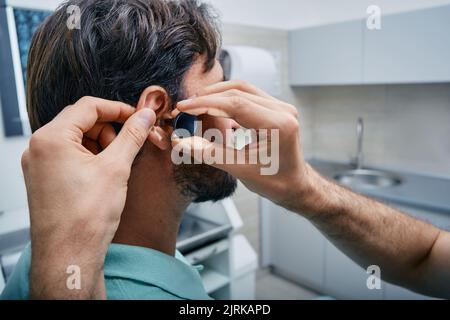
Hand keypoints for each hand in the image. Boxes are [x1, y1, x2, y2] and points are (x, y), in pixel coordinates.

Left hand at [21, 97, 155, 298]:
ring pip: (74, 138)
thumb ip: (132, 135)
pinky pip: (67, 155)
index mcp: (51, 138)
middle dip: (107, 129)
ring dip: (98, 144)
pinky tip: (102, 174)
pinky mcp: (42, 178)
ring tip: (114, 165)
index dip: (117, 109)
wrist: (69, 254)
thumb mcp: (116, 168)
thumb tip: (145, 115)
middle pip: (79, 121)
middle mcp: (38, 148)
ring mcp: (38, 164)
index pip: (88, 107)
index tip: (137, 117)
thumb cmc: (86, 216)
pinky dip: (88, 157)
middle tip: (126, 146)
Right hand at [172, 80, 311, 209]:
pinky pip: (248, 96)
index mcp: (278, 124)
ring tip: (195, 104)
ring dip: (217, 94)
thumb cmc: (274, 182)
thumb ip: (209, 153)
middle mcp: (283, 110)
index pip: (235, 104)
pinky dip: (228, 100)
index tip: (183, 107)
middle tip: (185, 106)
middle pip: (238, 91)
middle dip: (208, 97)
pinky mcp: (276, 109)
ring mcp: (281, 107)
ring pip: (243, 89)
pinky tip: (213, 108)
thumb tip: (181, 142)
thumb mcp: (239, 169)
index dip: (205, 103)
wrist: (295, 185)